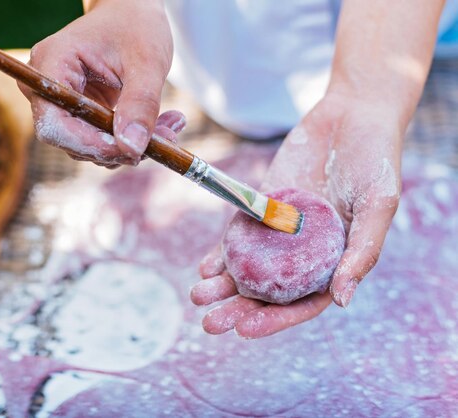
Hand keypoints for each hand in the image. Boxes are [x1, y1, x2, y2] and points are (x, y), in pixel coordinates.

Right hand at [19, 0, 178, 166]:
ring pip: (87, 146)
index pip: (54, 123)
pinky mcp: (77, 114)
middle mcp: (45, 86)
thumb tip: (132, 149)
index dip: (89, 144)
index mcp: (52, 63)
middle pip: (69, 139)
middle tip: (166, 139)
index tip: (131, 151)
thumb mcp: (147, 62)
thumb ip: (141, 104)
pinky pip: (99, 140)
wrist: (131, 14)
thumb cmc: (136, 26)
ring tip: (170, 126)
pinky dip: (130, 140)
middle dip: (118, 148)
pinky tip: (161, 126)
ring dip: (130, 146)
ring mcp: (59, 103)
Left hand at [191, 92, 402, 337]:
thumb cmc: (376, 161)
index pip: (302, 303)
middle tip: (210, 323)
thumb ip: (363, 250)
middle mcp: (304, 252)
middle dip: (239, 309)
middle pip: (269, 291)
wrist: (352, 114)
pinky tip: (204, 267)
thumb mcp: (379, 205)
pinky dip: (221, 252)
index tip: (245, 329)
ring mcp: (280, 230)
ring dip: (223, 285)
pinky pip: (239, 234)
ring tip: (199, 298)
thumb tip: (341, 300)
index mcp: (334, 260)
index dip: (275, 319)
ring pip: (248, 266)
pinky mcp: (262, 205)